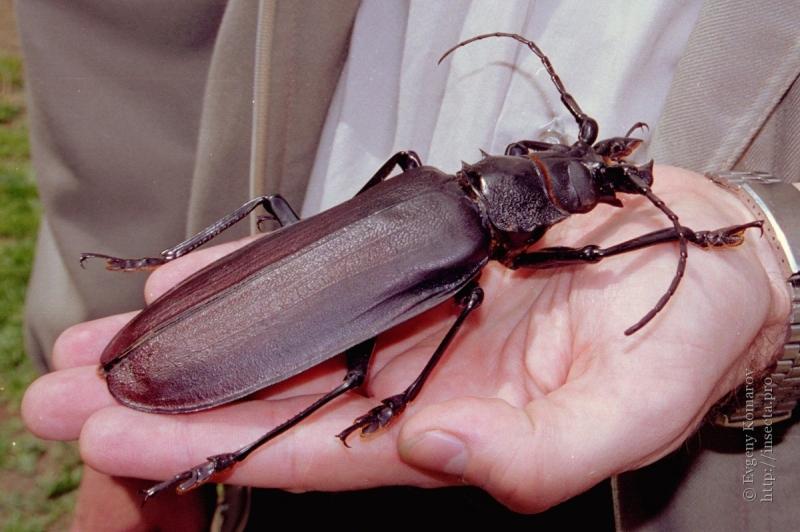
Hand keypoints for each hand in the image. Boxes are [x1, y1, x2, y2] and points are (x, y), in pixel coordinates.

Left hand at [23, 166, 789, 512]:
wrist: (698, 262)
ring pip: (286, 337)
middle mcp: (418, 379)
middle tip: (63, 399)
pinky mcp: (422, 260)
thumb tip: (437, 458)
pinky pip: (325, 273)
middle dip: (170, 403)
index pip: (312, 455)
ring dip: (197, 341)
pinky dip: (259, 277)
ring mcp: (414, 317)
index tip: (118, 440)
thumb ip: (535, 457)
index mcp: (456, 430)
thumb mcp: (629, 414)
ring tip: (104, 348)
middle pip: (275, 400)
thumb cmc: (678, 343)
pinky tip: (194, 283)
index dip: (215, 450)